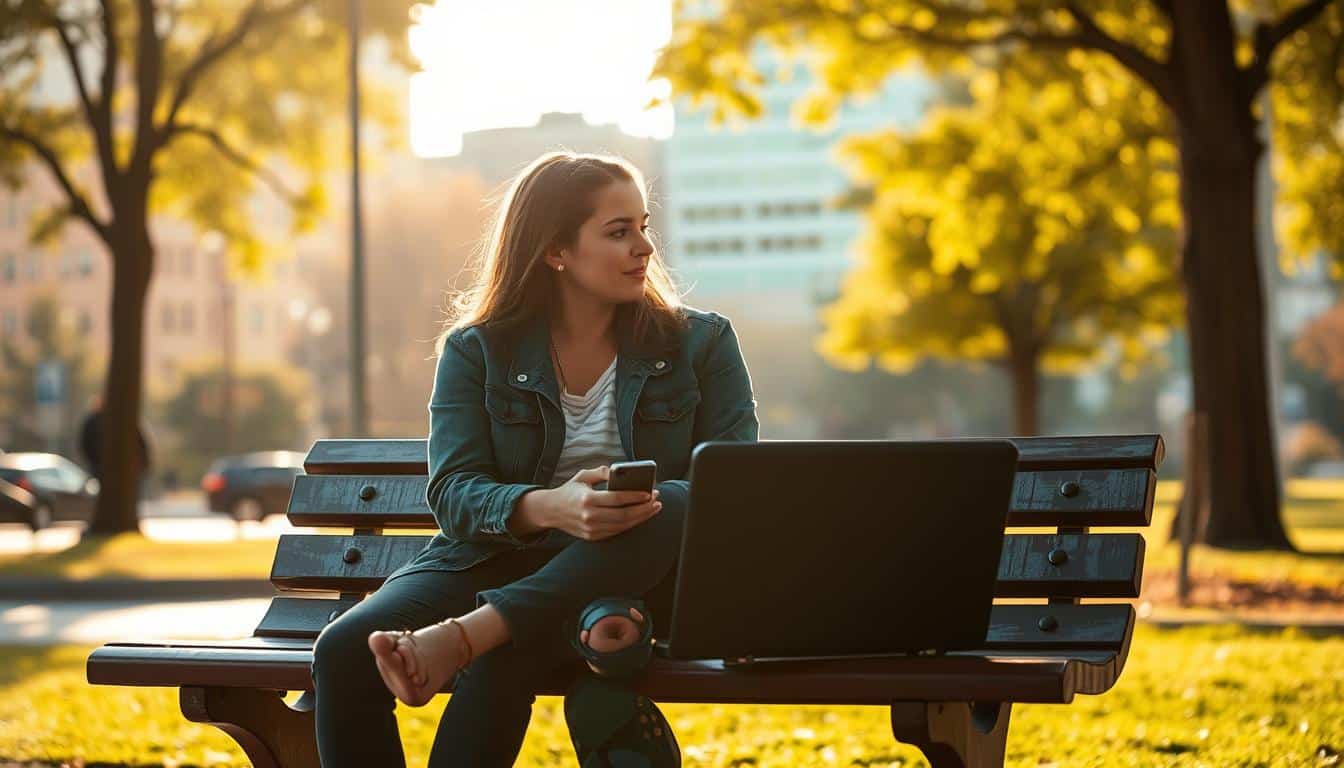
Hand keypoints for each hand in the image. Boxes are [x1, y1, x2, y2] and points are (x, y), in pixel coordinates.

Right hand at [546, 466, 660, 541]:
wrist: (551, 511)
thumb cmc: (569, 491)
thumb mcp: (583, 476)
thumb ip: (601, 472)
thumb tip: (618, 470)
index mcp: (587, 499)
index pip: (617, 499)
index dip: (635, 496)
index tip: (650, 493)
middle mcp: (589, 516)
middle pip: (624, 515)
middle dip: (644, 509)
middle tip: (657, 501)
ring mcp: (591, 529)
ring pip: (622, 526)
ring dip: (641, 518)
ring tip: (653, 509)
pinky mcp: (593, 537)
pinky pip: (616, 532)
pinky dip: (630, 525)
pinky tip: (640, 516)